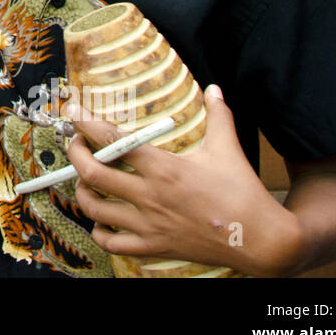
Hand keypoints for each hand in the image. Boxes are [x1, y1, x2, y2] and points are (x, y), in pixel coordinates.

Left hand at [64, 85, 298, 276]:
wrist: (262, 241)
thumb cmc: (243, 192)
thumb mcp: (228, 148)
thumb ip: (218, 115)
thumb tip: (214, 88)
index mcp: (165, 168)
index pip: (113, 141)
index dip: (86, 123)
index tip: (73, 111)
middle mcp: (151, 196)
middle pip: (92, 173)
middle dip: (75, 154)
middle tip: (75, 142)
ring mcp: (149, 225)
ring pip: (94, 208)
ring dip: (81, 191)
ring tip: (85, 178)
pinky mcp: (153, 246)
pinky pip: (111, 242)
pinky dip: (98, 229)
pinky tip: (102, 217)